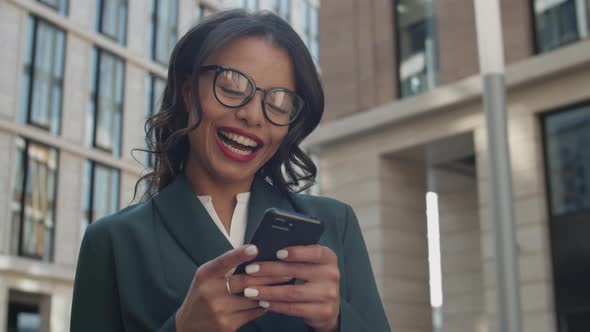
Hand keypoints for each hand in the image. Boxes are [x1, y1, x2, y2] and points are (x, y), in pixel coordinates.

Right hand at [175, 245, 290, 331]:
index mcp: (206, 274)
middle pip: (246, 281)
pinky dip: (263, 305)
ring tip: (284, 284)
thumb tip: (254, 253)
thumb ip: (226, 266)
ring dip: (270, 291)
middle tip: (286, 271)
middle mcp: (211, 292)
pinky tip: (270, 300)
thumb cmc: (202, 294)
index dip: (240, 254)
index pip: (224, 262)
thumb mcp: (207, 276)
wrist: (188, 326)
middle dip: (269, 276)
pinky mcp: (227, 325)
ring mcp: (219, 310)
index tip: (255, 248)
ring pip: (253, 298)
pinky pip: (253, 313)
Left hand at [239, 245, 339, 331]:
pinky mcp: (323, 311)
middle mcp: (332, 275)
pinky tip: (263, 302)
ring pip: (292, 292)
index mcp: (329, 258)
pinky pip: (294, 308)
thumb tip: (267, 251)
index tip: (277, 253)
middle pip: (297, 271)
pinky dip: (275, 305)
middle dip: (269, 270)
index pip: (315, 251)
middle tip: (250, 270)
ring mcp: (329, 294)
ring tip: (250, 290)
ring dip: (268, 291)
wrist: (329, 307)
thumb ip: (297, 257)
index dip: (296, 252)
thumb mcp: (311, 264)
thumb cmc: (313, 279)